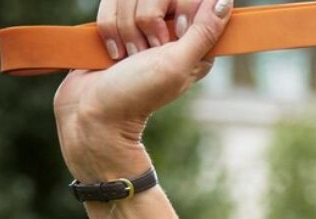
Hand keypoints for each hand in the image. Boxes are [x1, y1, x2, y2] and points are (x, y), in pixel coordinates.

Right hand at [53, 0, 232, 179]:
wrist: (91, 109)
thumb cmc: (137, 94)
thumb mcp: (177, 65)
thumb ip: (203, 33)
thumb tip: (224, 1)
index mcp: (196, 41)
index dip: (179, 12)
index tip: (168, 40)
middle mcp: (171, 29)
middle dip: (145, 22)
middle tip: (146, 53)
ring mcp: (142, 24)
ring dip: (125, 29)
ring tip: (128, 57)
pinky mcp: (116, 22)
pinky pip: (110, 3)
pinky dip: (108, 28)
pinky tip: (113, 52)